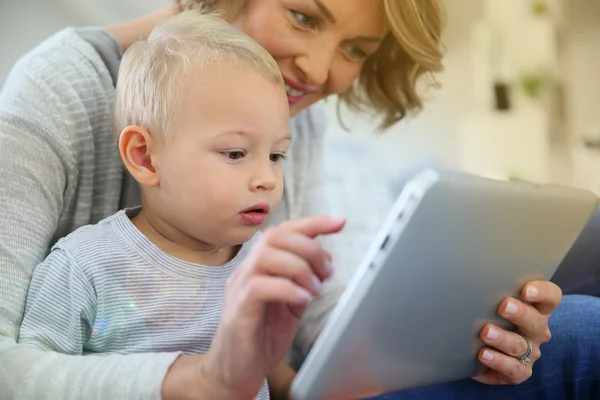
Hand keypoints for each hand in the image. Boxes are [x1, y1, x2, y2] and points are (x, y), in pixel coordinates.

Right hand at [204, 215, 345, 398]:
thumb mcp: (290, 303)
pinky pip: (259, 287)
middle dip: (310, 249)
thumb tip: (326, 260)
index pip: (283, 231)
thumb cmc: (261, 338)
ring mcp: (238, 289)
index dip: (312, 223)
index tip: (339, 222)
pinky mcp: (238, 310)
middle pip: (276, 237)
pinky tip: (302, 300)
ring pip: (266, 255)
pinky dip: (288, 289)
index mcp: (259, 267)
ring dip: (300, 268)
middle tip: (327, 272)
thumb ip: (303, 281)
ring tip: (315, 289)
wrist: (235, 373)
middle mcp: (246, 271)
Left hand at [473, 280, 561, 384]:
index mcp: (537, 309)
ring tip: (486, 332)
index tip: (526, 289)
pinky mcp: (519, 372)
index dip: (543, 292)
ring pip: (520, 345)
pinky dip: (498, 361)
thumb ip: (492, 291)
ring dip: (503, 338)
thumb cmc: (491, 317)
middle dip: (520, 313)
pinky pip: (512, 369)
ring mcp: (530, 352)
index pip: (551, 297)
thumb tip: (468, 273)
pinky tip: (483, 354)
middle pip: (536, 321)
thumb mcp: (494, 302)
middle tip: (504, 306)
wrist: (482, 351)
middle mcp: (537, 331)